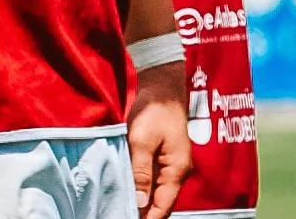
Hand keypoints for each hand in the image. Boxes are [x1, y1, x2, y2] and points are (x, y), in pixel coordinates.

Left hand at [128, 61, 191, 218]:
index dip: (147, 218)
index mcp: (176, 171)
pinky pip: (152, 178)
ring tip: (119, 206)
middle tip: (119, 213)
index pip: (163, 206)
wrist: (162, 89)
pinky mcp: (161, 157)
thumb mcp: (142, 140)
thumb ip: (141, 171)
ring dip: (141, 200)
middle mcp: (176, 172)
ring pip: (156, 191)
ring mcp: (170, 165)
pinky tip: (126, 188)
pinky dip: (140, 186)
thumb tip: (139, 202)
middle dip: (143, 211)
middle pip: (160, 201)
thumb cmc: (154, 112)